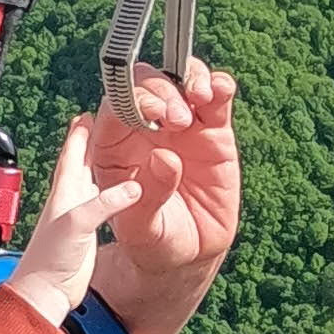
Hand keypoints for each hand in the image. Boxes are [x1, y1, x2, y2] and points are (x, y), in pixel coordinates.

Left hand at [8, 116, 116, 321]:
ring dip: (103, 163)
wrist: (46, 293)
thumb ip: (104, 205)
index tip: (89, 112)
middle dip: (92, 141)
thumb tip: (132, 188)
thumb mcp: (78, 225)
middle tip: (104, 123)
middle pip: (82, 161)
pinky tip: (120, 190)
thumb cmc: (50, 260)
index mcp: (64, 191)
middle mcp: (70, 199)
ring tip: (116, 149)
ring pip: (92, 179)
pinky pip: (103, 202)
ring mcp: (78, 214)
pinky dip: (112, 191)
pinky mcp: (87, 231)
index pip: (72, 153)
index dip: (80, 132)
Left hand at [77, 63, 241, 333]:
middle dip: (160, 91)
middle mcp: (145, 129)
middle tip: (177, 118)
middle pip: (146, 85)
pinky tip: (220, 89)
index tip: (151, 113)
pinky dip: (219, 85)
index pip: (115, 107)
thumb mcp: (143, 230)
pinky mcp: (213, 130)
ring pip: (180, 80)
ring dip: (189, 79)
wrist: (190, 254)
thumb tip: (164, 158)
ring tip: (200, 98)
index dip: (130, 100)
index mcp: (114, 148)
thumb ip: (148, 198)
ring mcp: (180, 125)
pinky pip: (216, 97)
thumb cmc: (155, 242)